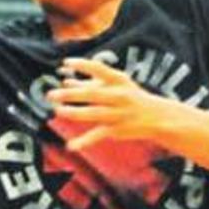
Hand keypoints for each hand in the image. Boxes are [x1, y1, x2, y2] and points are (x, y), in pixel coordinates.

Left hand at [48, 57, 168, 152]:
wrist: (156, 117)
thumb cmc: (130, 96)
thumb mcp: (115, 85)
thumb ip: (90, 83)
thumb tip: (64, 82)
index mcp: (118, 80)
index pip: (99, 69)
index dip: (82, 65)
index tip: (66, 63)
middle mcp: (119, 96)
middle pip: (92, 94)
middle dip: (71, 94)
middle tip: (51, 94)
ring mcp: (118, 113)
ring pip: (93, 113)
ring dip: (74, 113)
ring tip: (58, 111)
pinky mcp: (116, 129)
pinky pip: (97, 135)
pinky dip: (84, 142)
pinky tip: (71, 146)